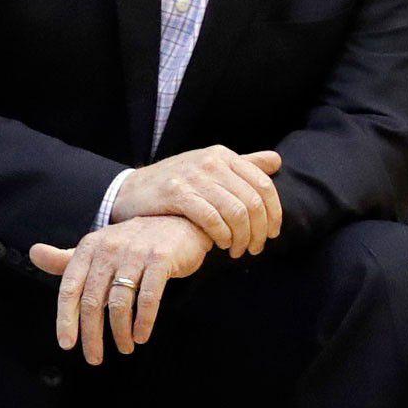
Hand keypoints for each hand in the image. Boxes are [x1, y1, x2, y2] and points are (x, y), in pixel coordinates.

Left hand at [28, 214, 212, 364]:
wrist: (179, 222)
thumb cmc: (134, 242)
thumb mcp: (99, 247)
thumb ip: (67, 258)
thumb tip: (33, 253)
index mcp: (90, 247)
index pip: (70, 288)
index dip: (65, 319)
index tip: (66, 344)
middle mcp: (109, 248)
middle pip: (93, 300)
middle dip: (91, 334)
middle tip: (93, 358)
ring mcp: (136, 253)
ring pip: (120, 303)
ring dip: (120, 332)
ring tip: (124, 348)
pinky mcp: (161, 259)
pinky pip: (149, 298)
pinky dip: (143, 322)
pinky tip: (141, 336)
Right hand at [110, 145, 283, 257]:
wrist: (131, 190)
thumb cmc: (177, 183)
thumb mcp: (210, 167)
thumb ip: (244, 164)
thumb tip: (276, 161)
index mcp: (223, 155)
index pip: (263, 185)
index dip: (274, 213)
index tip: (273, 233)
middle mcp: (211, 162)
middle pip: (252, 202)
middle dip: (259, 231)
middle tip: (255, 248)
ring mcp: (193, 176)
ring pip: (235, 212)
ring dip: (242, 238)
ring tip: (238, 251)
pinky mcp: (176, 193)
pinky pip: (211, 218)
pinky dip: (222, 236)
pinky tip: (221, 245)